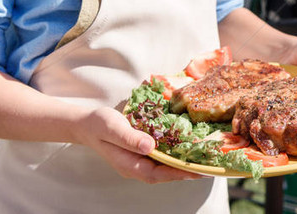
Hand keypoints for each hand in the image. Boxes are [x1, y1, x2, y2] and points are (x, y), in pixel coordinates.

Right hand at [75, 106, 204, 183]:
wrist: (87, 123)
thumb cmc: (99, 125)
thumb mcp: (113, 128)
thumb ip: (130, 138)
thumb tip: (150, 146)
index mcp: (129, 164)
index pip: (157, 174)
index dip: (178, 174)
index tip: (197, 171)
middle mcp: (136, 165)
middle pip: (165, 173)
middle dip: (187, 171)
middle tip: (210, 167)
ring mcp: (139, 160)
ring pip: (165, 166)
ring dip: (183, 164)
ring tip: (205, 159)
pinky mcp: (142, 151)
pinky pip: (162, 157)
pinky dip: (176, 154)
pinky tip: (188, 147)